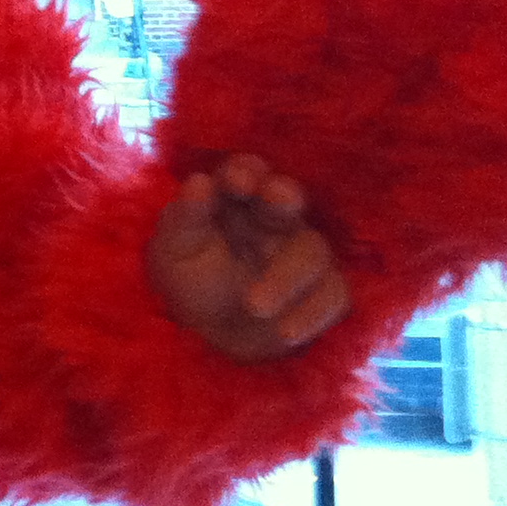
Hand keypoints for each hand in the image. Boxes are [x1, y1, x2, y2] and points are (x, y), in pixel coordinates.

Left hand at [147, 152, 350, 361]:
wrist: (210, 334)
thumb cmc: (191, 278)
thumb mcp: (174, 249)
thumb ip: (185, 217)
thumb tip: (199, 182)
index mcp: (236, 200)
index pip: (246, 172)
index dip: (245, 171)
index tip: (237, 181)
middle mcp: (275, 219)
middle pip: (288, 197)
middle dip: (283, 195)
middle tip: (277, 197)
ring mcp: (303, 253)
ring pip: (311, 251)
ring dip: (286, 278)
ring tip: (253, 306)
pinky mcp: (324, 289)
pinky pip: (331, 295)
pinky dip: (310, 315)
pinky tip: (285, 333)